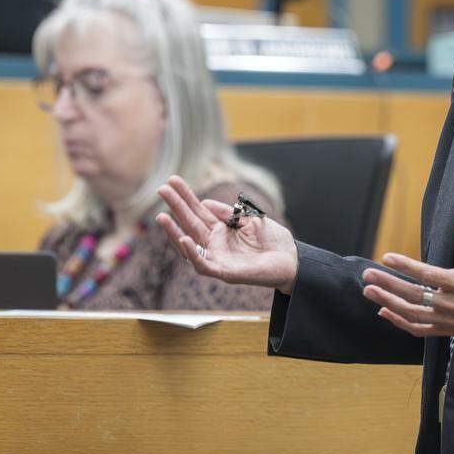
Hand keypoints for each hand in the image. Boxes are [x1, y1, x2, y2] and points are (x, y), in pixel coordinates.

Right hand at [156, 175, 298, 293]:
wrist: (292, 260)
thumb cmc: (273, 241)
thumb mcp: (250, 219)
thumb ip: (228, 213)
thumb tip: (205, 202)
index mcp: (220, 231)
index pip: (199, 210)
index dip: (186, 196)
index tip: (173, 180)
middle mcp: (215, 244)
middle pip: (190, 223)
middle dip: (176, 206)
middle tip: (161, 189)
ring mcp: (218, 258)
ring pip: (190, 245)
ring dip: (174, 232)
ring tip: (161, 216)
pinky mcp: (224, 272)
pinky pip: (203, 264)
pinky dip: (192, 253)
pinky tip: (183, 238)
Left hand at [361, 214, 453, 336]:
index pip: (429, 276)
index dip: (406, 267)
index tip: (387, 257)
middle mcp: (452, 305)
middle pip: (414, 295)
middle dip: (388, 284)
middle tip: (368, 274)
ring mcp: (448, 320)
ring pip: (411, 314)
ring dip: (388, 302)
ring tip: (369, 291)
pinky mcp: (446, 330)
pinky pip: (418, 329)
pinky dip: (399, 322)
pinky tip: (384, 311)